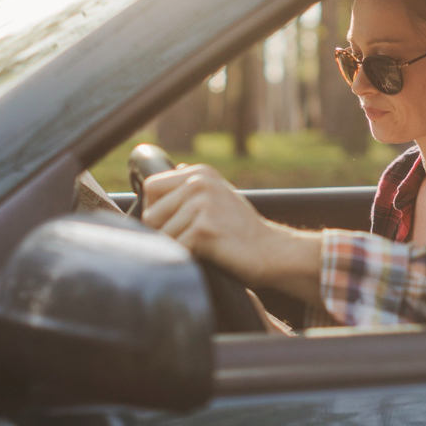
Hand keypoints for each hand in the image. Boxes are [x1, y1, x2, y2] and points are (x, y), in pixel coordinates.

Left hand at [142, 164, 323, 305]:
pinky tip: (207, 257)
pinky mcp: (203, 229)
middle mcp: (199, 183)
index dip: (156, 209)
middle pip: (151, 214)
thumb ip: (197, 184)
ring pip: (161, 235)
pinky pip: (174, 249)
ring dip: (177, 248)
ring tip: (203, 249)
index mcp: (200, 173)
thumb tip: (178, 167)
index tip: (174, 224)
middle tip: (191, 241)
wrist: (273, 252)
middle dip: (164, 233)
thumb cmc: (244, 230)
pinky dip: (185, 259)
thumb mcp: (223, 195)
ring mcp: (201, 205)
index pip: (152, 187)